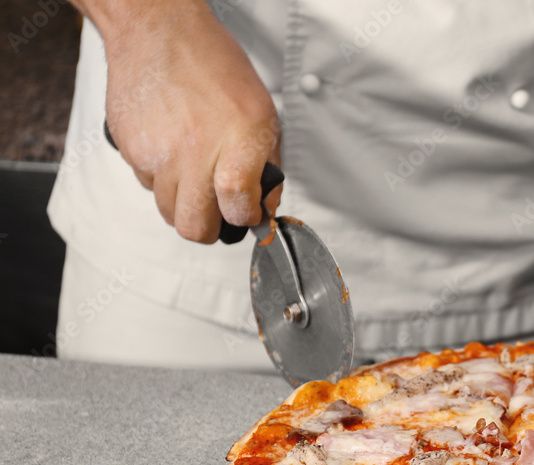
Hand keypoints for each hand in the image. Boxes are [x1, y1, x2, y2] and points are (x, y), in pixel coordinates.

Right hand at [100, 0, 280, 242]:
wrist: (157, 31)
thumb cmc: (212, 66)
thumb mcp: (262, 113)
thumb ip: (267, 166)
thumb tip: (264, 207)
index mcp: (237, 139)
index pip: (236, 205)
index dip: (244, 218)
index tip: (247, 214)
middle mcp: (195, 150)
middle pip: (194, 226)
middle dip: (210, 228)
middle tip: (218, 214)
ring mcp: (158, 152)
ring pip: (168, 210)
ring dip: (185, 204)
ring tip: (195, 176)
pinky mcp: (130, 150)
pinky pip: (147, 184)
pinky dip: (162, 179)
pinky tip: (172, 151)